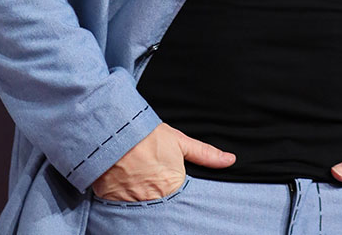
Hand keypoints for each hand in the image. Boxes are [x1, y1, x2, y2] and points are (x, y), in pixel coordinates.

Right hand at [92, 122, 235, 201]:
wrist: (112, 130)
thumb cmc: (147, 135)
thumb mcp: (179, 141)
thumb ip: (205, 154)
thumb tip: (230, 160)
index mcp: (173, 187)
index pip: (183, 204)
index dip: (180, 198)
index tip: (175, 193)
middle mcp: (154, 200)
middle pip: (163, 210)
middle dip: (163, 203)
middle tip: (157, 189)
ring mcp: (132, 203)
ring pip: (144, 212)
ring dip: (145, 204)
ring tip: (143, 190)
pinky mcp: (112, 203)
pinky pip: (123, 211)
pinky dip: (126, 205)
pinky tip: (126, 194)